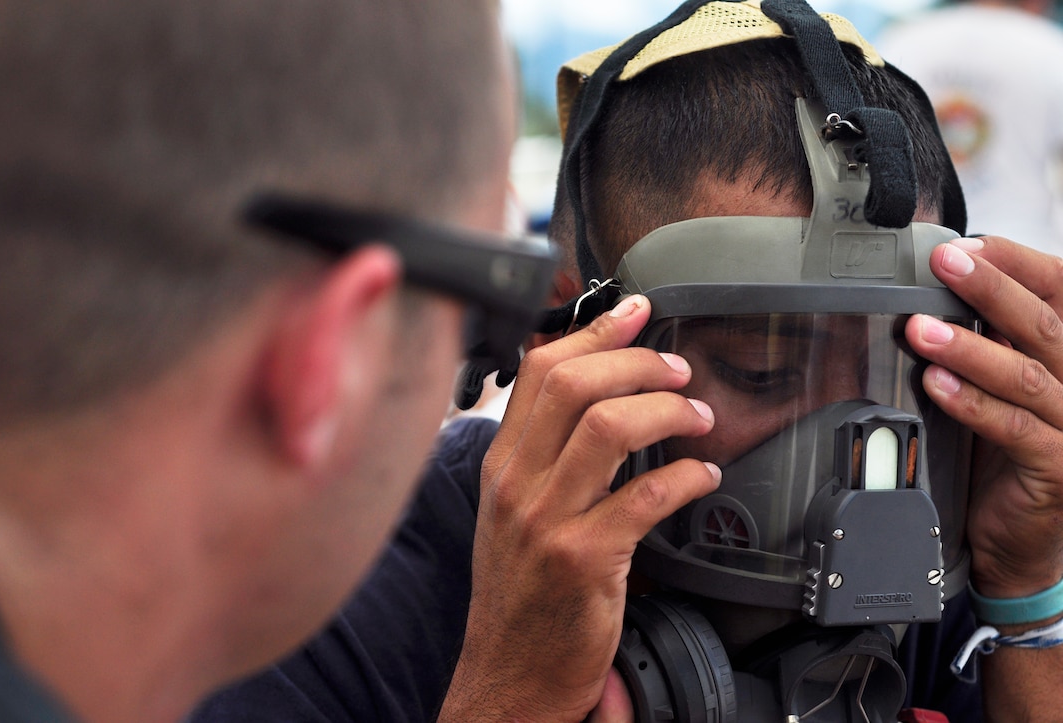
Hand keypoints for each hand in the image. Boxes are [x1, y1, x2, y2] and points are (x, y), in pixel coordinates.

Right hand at [439, 294, 719, 721]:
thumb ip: (542, 455)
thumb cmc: (520, 593)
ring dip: (668, 411)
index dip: (594, 332)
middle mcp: (518, 484)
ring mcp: (548, 521)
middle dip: (638, 362)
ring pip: (611, 427)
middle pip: (576, 385)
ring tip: (696, 417)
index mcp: (501, 465)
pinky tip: (704, 476)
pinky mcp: (585, 560)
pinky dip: (688, 476)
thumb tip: (592, 400)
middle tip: (677, 369)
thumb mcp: (512, 512)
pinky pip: (648, 496)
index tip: (634, 311)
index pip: (540, 371)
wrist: (509, 674)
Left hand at [904, 236, 1062, 598]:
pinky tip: (934, 384)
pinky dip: (971, 403)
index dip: (1018, 264)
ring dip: (969, 347)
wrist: (1019, 539)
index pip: (1059, 293)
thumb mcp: (1000, 387)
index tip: (970, 243)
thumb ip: (987, 341)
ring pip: (1026, 375)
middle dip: (991, 287)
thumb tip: (934, 287)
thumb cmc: (1003, 454)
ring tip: (920, 328)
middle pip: (1044, 324)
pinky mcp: (1055, 467)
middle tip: (944, 261)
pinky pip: (1012, 428)